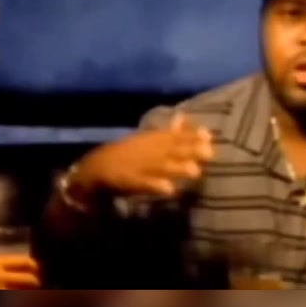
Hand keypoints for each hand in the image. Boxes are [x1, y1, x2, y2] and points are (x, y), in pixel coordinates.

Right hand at [72, 113, 213, 197]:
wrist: (96, 168)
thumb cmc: (127, 154)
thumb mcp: (147, 139)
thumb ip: (168, 131)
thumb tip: (184, 116)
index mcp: (151, 139)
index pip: (174, 135)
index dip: (191, 135)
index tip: (209, 136)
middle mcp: (147, 150)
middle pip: (170, 149)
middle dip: (188, 150)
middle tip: (209, 153)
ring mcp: (138, 165)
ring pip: (159, 166)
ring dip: (176, 167)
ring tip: (194, 171)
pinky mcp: (129, 181)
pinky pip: (143, 183)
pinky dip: (155, 186)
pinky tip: (169, 190)